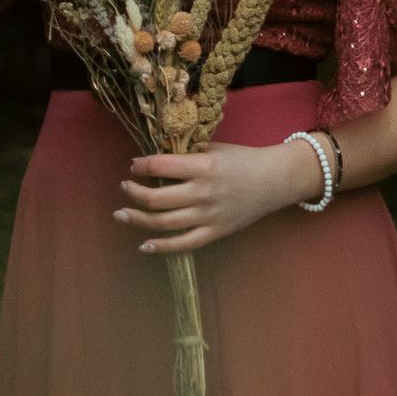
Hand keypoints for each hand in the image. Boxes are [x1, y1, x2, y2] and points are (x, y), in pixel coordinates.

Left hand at [114, 142, 308, 253]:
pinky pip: (183, 244)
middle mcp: (203, 193)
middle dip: (133, 192)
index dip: (141, 166)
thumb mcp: (213, 149)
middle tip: (125, 186)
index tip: (134, 166)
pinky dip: (161, 247)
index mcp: (202, 167)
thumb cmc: (242, 160)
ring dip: (137, 218)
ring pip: (163, 222)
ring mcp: (208, 216)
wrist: (274, 181)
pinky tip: (144, 245)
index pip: (160, 166)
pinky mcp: (215, 232)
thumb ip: (185, 154)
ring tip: (121, 213)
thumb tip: (153, 158)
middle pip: (155, 198)